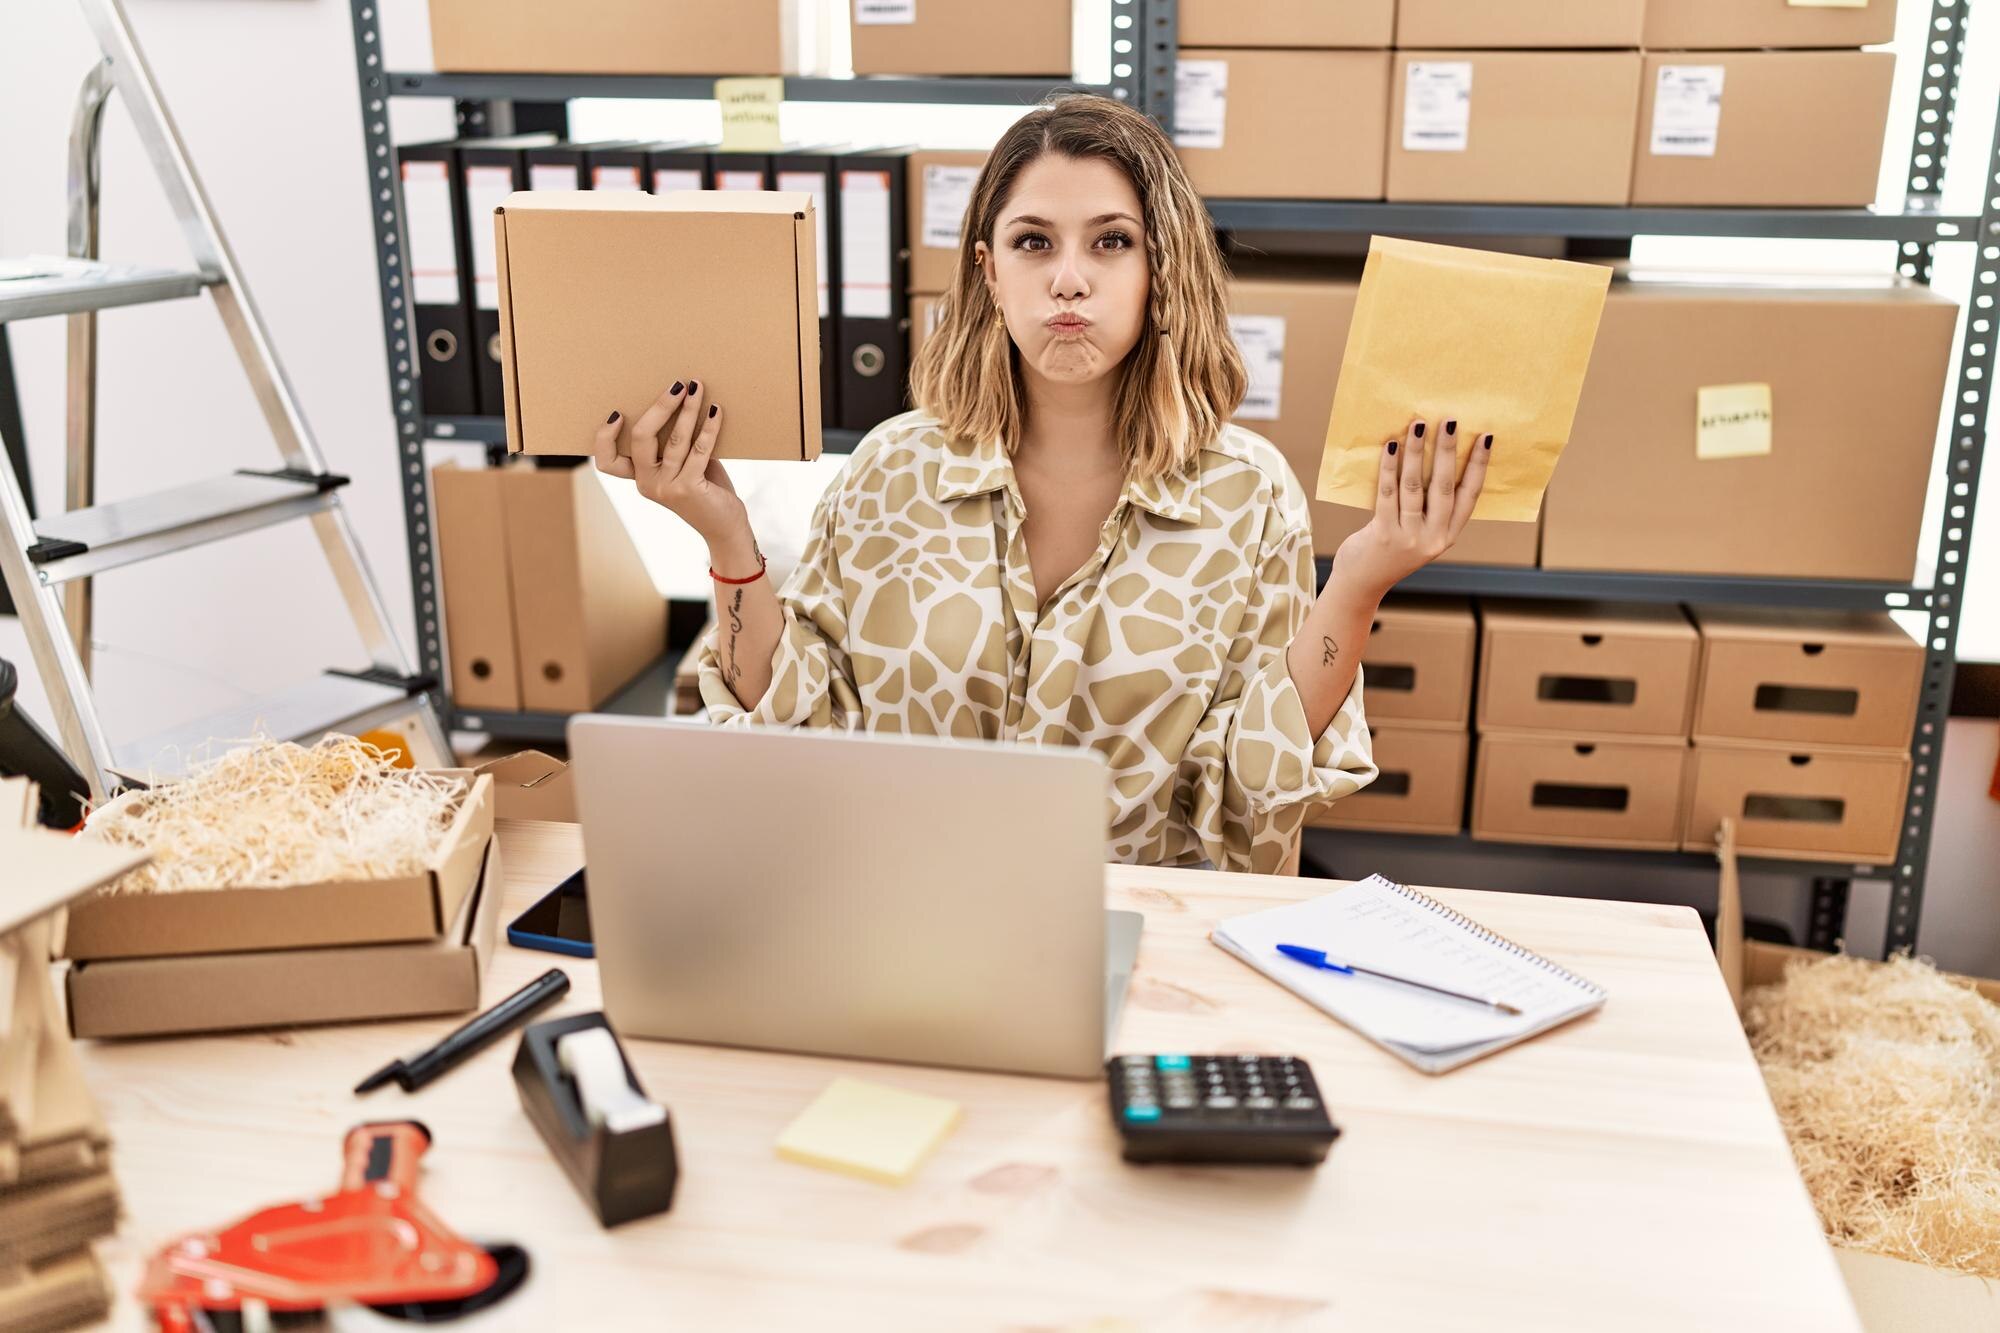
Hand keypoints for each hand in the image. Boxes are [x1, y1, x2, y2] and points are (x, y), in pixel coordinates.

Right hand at [594, 378, 748, 546]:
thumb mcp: (684, 467)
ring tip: (698, 388)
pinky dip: (709, 427)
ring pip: (675, 439)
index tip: (617, 413)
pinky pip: (699, 449)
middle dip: (660, 406)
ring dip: (689, 409)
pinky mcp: (689, 489)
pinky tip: (716, 410)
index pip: (606, 462)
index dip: (604, 437)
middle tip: (678, 385)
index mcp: (639, 478)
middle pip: (641, 437)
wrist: (725, 528)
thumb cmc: (707, 491)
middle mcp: (647, 483)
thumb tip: (685, 403)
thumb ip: (677, 445)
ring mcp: (666, 488)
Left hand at [1330, 417, 1490, 600]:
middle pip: (1445, 486)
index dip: (1479, 466)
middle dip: (1448, 450)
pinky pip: (1388, 494)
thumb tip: (1429, 457)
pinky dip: (1389, 467)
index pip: (1471, 495)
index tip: (1486, 438)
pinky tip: (1390, 446)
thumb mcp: (1418, 533)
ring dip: (1417, 453)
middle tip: (1449, 421)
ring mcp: (1409, 538)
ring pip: (1416, 487)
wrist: (1361, 584)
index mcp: (1447, 535)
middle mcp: (1434, 537)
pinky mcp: (1384, 535)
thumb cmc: (1389, 550)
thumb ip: (1428, 507)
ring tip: (1418, 426)